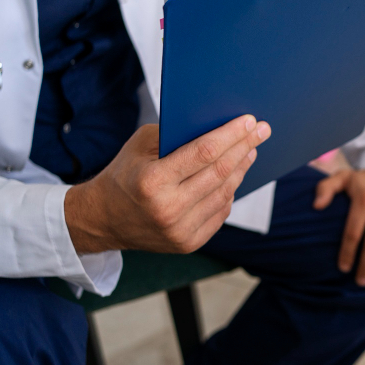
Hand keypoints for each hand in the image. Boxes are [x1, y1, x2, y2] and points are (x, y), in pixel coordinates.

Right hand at [65, 116, 270, 253]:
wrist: (102, 219)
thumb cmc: (125, 174)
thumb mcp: (140, 146)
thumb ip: (175, 134)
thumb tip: (219, 124)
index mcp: (152, 181)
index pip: (204, 152)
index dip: (231, 135)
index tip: (250, 121)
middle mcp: (167, 208)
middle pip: (220, 172)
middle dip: (245, 147)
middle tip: (262, 131)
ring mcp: (179, 230)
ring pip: (225, 193)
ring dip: (241, 169)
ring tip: (250, 151)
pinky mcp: (188, 243)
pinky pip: (220, 212)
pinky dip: (230, 191)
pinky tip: (234, 175)